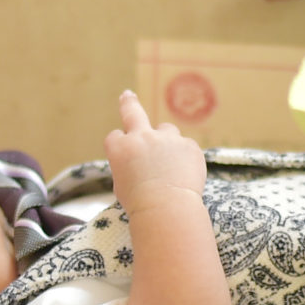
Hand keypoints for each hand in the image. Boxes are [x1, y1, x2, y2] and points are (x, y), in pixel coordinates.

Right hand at [105, 90, 204, 214]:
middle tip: (127, 96)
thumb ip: (129, 167)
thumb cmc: (140, 204)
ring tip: (171, 164)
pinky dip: (185, 157)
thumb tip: (138, 165)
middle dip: (129, 102)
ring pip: (166, 130)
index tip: (125, 154)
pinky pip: (186, 147)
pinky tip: (185, 174)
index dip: (120, 145)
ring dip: (167, 141)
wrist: (167, 208)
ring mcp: (167, 138)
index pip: (115, 136)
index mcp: (120, 148)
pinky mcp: (189, 145)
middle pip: (133, 111)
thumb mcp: (122, 186)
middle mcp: (142, 137)